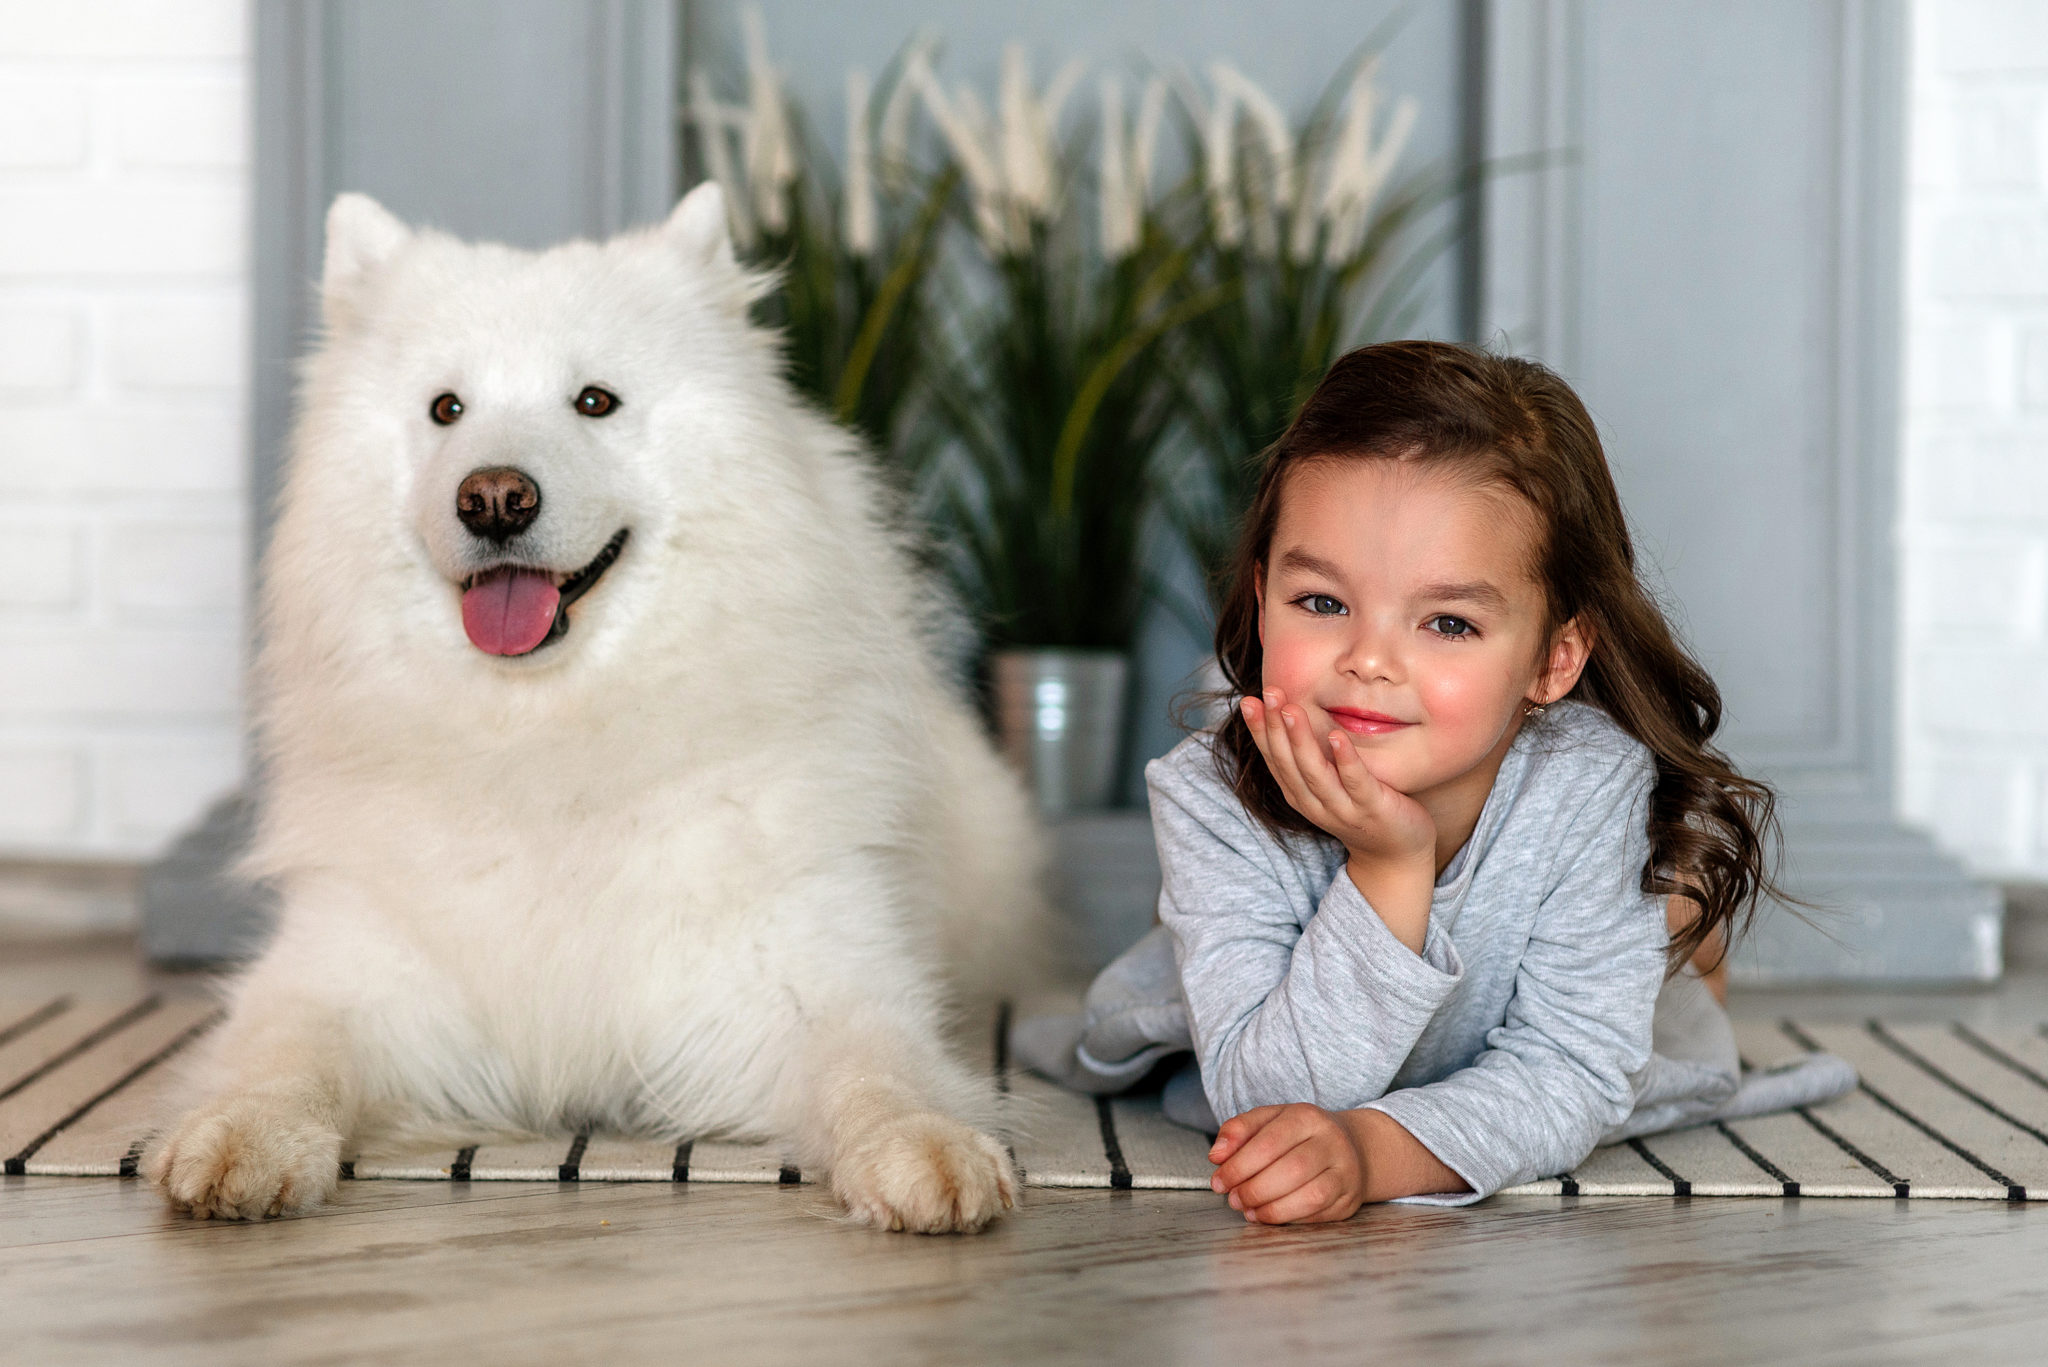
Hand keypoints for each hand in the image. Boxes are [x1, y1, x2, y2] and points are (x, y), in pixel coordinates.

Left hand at [1207, 1103, 1367, 1223]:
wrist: (1352, 1147)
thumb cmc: (1301, 1135)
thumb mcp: (1269, 1120)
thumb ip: (1238, 1130)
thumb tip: (1216, 1155)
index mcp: (1307, 1117)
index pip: (1269, 1142)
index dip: (1238, 1166)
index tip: (1219, 1182)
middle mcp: (1332, 1142)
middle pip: (1292, 1170)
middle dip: (1254, 1190)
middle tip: (1233, 1199)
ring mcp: (1345, 1172)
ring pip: (1310, 1196)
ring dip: (1272, 1209)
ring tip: (1249, 1210)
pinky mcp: (1348, 1199)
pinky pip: (1318, 1215)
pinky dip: (1288, 1219)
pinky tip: (1268, 1216)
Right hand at [1239, 689, 1434, 866]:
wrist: (1396, 853)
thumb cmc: (1362, 808)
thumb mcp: (1329, 784)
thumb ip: (1312, 758)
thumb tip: (1296, 715)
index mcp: (1299, 795)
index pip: (1273, 759)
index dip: (1259, 730)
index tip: (1249, 700)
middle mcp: (1314, 803)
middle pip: (1288, 762)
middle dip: (1275, 727)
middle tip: (1268, 692)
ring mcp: (1342, 808)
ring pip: (1314, 772)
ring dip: (1301, 739)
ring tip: (1292, 709)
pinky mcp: (1371, 809)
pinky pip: (1355, 781)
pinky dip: (1344, 759)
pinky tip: (1337, 735)